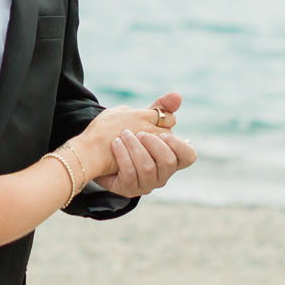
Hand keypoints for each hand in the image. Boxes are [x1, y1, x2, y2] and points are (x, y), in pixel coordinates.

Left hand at [78, 93, 194, 197]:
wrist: (95, 149)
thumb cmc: (124, 133)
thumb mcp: (142, 118)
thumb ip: (160, 109)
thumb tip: (177, 95)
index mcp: (170, 156)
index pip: (189, 156)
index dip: (179, 144)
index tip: (163, 133)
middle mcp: (162, 174)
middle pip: (169, 162)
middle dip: (153, 144)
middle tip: (139, 132)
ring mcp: (146, 184)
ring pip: (148, 169)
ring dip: (135, 148)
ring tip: (123, 135)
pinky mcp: (128, 188)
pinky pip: (130, 175)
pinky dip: (123, 156)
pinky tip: (115, 144)